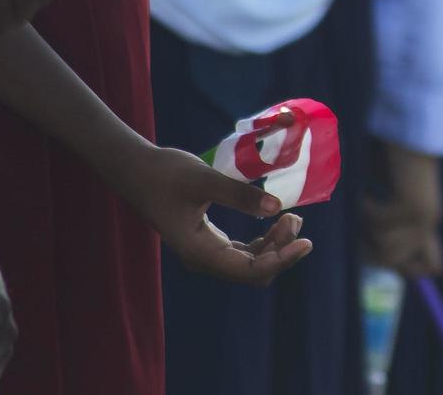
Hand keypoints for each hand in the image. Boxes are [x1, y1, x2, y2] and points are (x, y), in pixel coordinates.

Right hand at [123, 146, 311, 285]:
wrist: (136, 171)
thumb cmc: (166, 173)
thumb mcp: (205, 179)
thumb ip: (239, 194)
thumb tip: (276, 206)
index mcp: (200, 252)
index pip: (250, 270)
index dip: (282, 260)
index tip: (306, 242)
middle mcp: (204, 259)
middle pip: (253, 271)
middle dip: (281, 251)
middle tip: (297, 219)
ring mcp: (206, 252)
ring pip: (250, 263)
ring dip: (274, 245)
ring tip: (292, 217)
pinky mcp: (208, 241)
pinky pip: (242, 252)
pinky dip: (263, 241)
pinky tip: (275, 220)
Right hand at [363, 142, 442, 278]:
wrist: (403, 130)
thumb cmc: (391, 158)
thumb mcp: (389, 198)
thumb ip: (387, 226)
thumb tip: (380, 257)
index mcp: (427, 221)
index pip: (431, 265)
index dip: (404, 268)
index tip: (373, 248)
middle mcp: (428, 221)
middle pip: (393, 262)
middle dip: (368, 250)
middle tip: (356, 227)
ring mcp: (422, 215)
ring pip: (385, 247)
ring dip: (365, 227)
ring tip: (363, 203)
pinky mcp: (411, 206)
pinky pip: (377, 224)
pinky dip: (364, 209)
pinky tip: (362, 193)